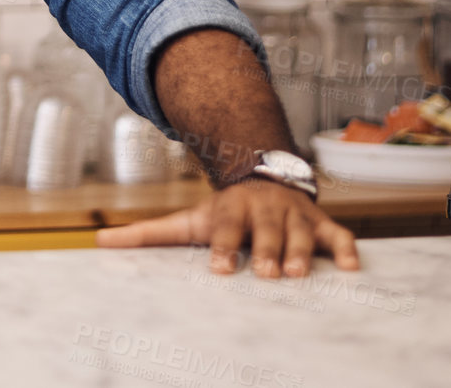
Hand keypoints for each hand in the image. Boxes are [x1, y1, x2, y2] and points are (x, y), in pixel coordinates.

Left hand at [95, 179, 359, 277]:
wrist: (264, 177)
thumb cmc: (223, 212)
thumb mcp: (186, 219)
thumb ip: (147, 234)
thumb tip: (98, 241)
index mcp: (230, 212)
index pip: (224, 231)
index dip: (222, 247)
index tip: (218, 268)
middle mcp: (263, 213)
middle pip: (266, 232)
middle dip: (267, 251)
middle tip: (267, 272)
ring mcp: (294, 217)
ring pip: (301, 234)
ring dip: (302, 252)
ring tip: (299, 273)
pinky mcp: (320, 225)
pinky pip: (338, 235)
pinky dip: (346, 249)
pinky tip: (353, 268)